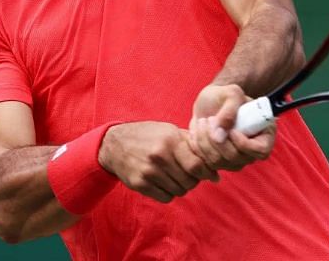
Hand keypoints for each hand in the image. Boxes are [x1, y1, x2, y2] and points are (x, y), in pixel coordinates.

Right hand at [99, 122, 217, 203]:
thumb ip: (191, 145)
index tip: (209, 175)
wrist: (113, 144)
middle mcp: (159, 157)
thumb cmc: (146, 136)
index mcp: (169, 141)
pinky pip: (166, 197)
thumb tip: (214, 169)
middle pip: (190, 181)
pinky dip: (168, 193)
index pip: (197, 165)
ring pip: (179, 191)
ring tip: (173, 176)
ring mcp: (148, 172)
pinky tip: (162, 182)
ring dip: (180, 186)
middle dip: (193, 180)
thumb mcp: (168, 131)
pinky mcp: (140, 184)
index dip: (207, 173)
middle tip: (187, 174)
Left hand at [189, 84, 275, 170]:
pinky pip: (204, 162)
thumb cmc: (225, 96)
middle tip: (209, 119)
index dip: (244, 144)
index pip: (261, 151)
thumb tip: (219, 136)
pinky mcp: (216, 161)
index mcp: (264, 135)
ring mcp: (234, 159)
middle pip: (235, 158)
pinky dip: (196, 146)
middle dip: (217, 139)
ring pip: (217, 161)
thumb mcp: (231, 93)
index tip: (232, 130)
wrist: (210, 102)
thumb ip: (229, 111)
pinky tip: (196, 131)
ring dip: (204, 140)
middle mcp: (250, 152)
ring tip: (202, 121)